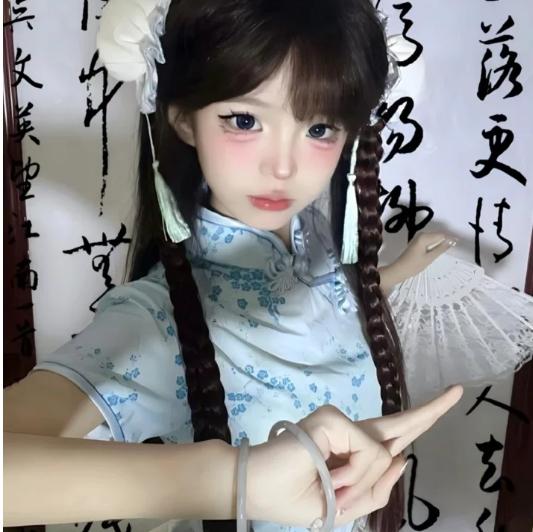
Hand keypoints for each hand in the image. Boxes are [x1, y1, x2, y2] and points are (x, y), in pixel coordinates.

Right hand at [247, 384, 462, 526]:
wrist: (255, 487)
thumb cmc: (293, 497)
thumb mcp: (343, 507)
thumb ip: (376, 489)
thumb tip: (401, 458)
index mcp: (353, 453)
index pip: (393, 436)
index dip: (422, 419)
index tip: (449, 397)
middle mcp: (351, 433)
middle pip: (401, 424)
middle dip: (432, 411)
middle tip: (458, 391)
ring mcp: (341, 422)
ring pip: (383, 454)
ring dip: (361, 484)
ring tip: (332, 489)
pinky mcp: (333, 418)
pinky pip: (368, 453)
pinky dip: (353, 475)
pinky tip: (331, 477)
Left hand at [395, 232, 457, 279]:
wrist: (399, 270)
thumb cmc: (413, 265)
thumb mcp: (429, 258)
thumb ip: (441, 248)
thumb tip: (451, 242)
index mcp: (424, 237)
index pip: (442, 235)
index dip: (451, 238)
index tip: (459, 241)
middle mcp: (421, 235)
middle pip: (438, 234)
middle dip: (447, 238)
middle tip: (457, 243)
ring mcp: (418, 238)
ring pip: (434, 237)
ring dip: (442, 240)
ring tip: (452, 245)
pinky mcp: (417, 242)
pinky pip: (430, 239)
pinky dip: (436, 242)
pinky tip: (441, 247)